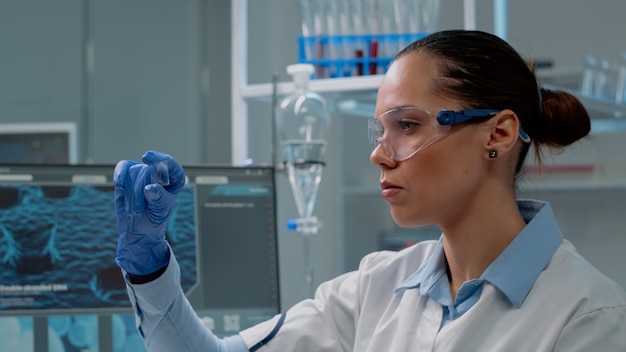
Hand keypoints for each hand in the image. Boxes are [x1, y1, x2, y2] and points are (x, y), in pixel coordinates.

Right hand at [114, 150, 184, 274]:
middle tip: (138, 210)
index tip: (146, 159)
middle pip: (148, 170)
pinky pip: (122, 167)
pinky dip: (120, 174)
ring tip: (134, 208)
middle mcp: (160, 173)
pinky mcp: (128, 174)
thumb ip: (157, 199)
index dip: (162, 160)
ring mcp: (144, 172)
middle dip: (139, 191)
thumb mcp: (159, 212)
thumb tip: (150, 187)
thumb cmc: (154, 218)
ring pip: (134, 171)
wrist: (138, 228)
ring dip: (131, 192)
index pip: (172, 166)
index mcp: (174, 180)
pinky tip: (119, 183)